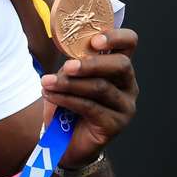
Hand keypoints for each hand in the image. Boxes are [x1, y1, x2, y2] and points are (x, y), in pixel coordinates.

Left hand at [40, 29, 138, 166]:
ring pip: (101, 87)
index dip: (115, 37)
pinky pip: (91, 107)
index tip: (94, 41)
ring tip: (47, 83)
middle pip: (120, 65)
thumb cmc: (68, 101)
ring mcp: (125, 106)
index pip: (129, 43)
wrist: (64, 138)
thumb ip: (74, 64)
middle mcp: (128, 84)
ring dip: (70, 84)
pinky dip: (67, 99)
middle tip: (67, 66)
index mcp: (118, 65)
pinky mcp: (116, 124)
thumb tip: (70, 61)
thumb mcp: (69, 77)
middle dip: (91, 64)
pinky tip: (51, 95)